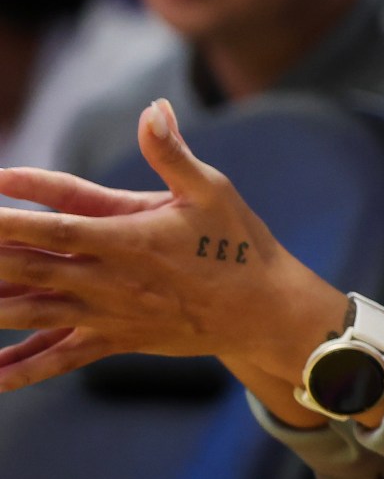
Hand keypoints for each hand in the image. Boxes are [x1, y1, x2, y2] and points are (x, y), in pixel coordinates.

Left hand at [0, 100, 346, 394]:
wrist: (263, 311)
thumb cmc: (238, 244)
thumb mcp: (213, 190)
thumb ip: (172, 152)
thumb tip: (153, 108)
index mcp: (126, 237)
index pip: (53, 225)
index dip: (8, 217)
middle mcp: (107, 278)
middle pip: (27, 268)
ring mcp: (106, 313)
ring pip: (31, 312)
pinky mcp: (112, 339)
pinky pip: (57, 359)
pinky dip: (19, 371)